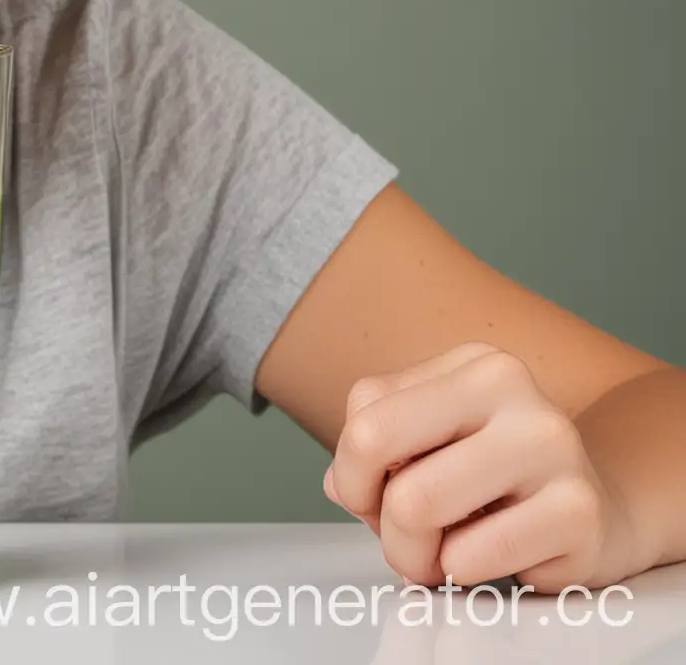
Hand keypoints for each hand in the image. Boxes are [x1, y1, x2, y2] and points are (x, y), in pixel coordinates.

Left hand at [324, 341, 638, 590]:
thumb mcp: (437, 441)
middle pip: (374, 442)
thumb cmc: (499, 481)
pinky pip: (467, 557)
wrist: (600, 516)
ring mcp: (551, 446)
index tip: (378, 497)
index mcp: (473, 365)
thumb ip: (376, 445)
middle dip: (372, 510)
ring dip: (412, 553)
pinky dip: (459, 573)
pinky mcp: (577, 512)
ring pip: (414, 503)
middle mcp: (513, 390)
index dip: (353, 470)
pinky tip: (490, 560)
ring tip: (440, 558)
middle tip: (402, 539)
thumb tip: (339, 483)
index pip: (364, 409)